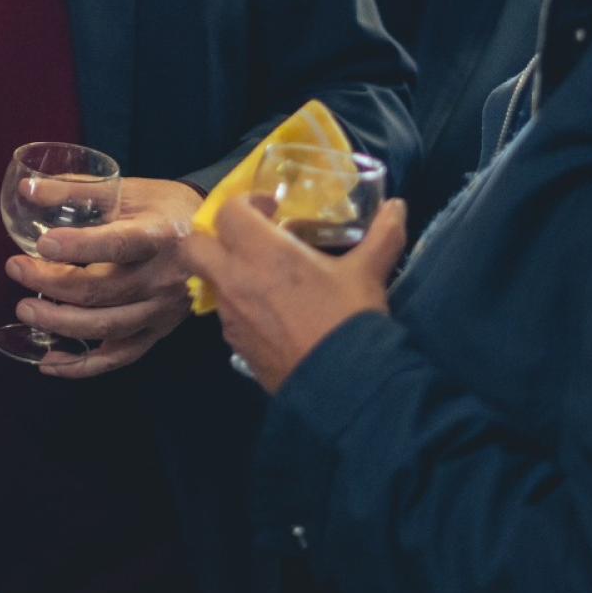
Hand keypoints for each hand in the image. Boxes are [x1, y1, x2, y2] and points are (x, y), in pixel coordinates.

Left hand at [4, 176, 203, 377]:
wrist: (213, 238)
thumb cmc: (165, 207)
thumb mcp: (127, 189)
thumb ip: (77, 189)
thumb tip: (26, 189)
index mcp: (158, 236)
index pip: (117, 246)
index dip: (79, 247)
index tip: (42, 244)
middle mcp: (162, 279)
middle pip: (102, 291)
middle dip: (51, 283)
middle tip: (15, 269)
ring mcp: (161, 311)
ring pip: (106, 328)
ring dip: (60, 324)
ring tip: (24, 309)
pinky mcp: (158, 332)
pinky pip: (119, 357)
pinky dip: (82, 366)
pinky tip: (48, 362)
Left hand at [180, 197, 406, 391]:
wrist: (342, 387)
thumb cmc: (348, 319)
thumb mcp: (368, 273)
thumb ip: (382, 235)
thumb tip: (397, 206)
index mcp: (260, 251)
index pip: (229, 210)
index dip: (246, 205)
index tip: (272, 212)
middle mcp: (234, 278)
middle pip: (193, 246)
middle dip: (212, 238)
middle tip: (246, 241)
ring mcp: (230, 315)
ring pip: (209, 283)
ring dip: (226, 273)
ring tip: (264, 279)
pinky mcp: (235, 346)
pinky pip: (226, 315)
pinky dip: (240, 306)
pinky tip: (272, 314)